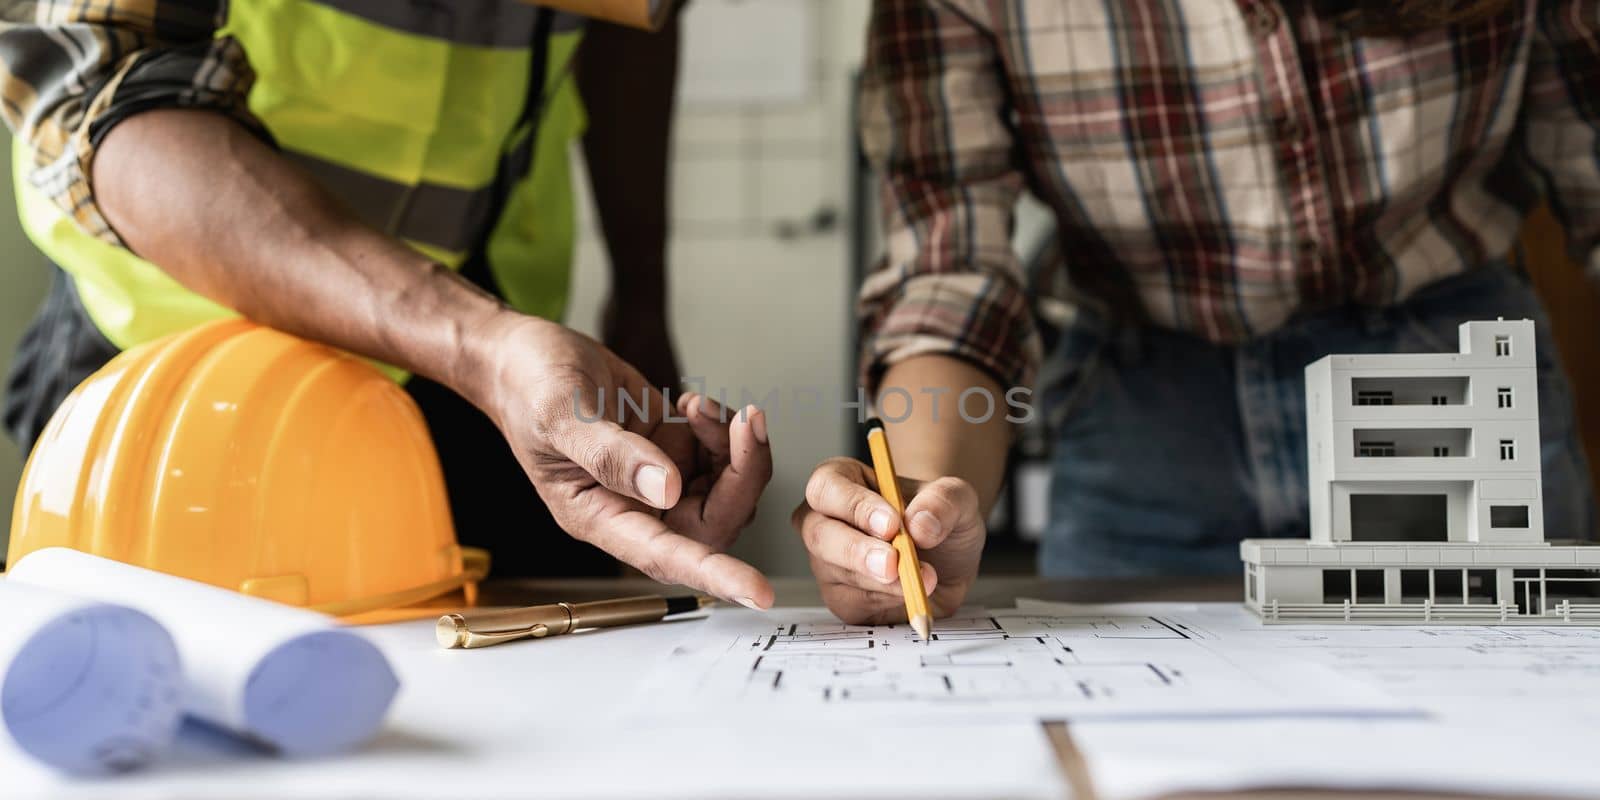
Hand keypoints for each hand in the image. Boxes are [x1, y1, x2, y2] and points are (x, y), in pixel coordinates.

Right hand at [468, 313, 773, 607]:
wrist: (524, 356)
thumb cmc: (527, 389)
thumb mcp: (560, 416)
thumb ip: (612, 455)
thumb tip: (667, 489)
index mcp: (599, 516)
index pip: (667, 557)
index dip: (716, 576)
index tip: (757, 592)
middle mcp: (634, 507)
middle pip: (715, 519)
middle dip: (743, 473)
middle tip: (744, 423)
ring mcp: (658, 479)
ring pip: (727, 487)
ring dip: (734, 446)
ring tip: (699, 406)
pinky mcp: (672, 449)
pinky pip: (722, 455)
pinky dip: (722, 428)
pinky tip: (692, 404)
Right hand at [790, 458, 984, 624]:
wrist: (948, 555)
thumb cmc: (937, 517)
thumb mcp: (956, 497)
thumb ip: (944, 501)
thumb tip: (920, 525)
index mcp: (841, 482)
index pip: (826, 488)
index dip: (855, 506)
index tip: (891, 523)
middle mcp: (825, 521)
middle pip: (818, 534)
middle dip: (857, 551)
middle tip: (893, 563)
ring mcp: (829, 562)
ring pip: (839, 573)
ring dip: (884, 580)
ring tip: (925, 576)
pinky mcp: (842, 598)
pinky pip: (855, 602)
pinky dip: (888, 599)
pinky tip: (912, 591)